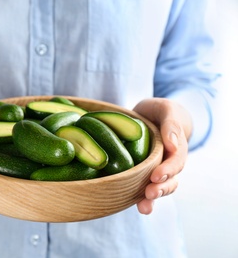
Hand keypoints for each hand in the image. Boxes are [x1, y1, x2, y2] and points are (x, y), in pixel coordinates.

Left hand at [133, 98, 191, 214]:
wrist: (151, 116)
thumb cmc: (158, 112)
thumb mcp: (165, 110)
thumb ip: (171, 124)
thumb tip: (174, 145)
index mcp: (176, 147)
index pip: (176, 161)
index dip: (168, 169)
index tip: (156, 175)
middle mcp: (169, 162)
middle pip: (171, 179)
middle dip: (161, 188)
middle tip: (150, 192)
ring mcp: (158, 170)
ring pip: (161, 188)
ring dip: (153, 198)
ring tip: (144, 207)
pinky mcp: (144, 175)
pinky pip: (146, 189)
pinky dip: (144, 200)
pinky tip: (140, 208)